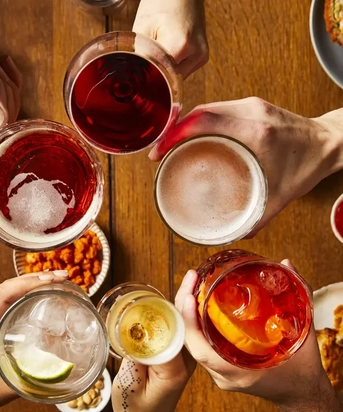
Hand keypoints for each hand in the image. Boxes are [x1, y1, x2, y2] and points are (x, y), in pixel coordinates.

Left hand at [0, 271, 67, 411]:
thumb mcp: (14, 382)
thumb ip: (39, 370)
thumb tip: (68, 355)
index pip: (2, 294)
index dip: (29, 283)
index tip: (53, 281)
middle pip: (5, 286)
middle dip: (36, 278)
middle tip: (62, 278)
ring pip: (4, 287)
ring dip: (30, 280)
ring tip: (56, 279)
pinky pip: (2, 293)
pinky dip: (22, 287)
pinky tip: (39, 287)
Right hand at [112, 279, 196, 411]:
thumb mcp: (128, 388)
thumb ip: (133, 358)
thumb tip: (135, 329)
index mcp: (175, 369)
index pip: (180, 334)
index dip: (183, 310)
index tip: (188, 290)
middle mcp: (185, 361)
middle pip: (187, 324)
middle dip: (189, 297)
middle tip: (193, 274)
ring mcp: (184, 358)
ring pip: (186, 324)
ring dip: (187, 300)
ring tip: (191, 279)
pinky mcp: (178, 355)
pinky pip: (180, 328)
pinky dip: (180, 310)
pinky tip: (181, 296)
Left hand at [133, 0, 207, 77]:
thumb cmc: (162, 2)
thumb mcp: (143, 27)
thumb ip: (139, 54)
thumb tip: (134, 75)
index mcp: (181, 45)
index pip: (160, 75)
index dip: (147, 79)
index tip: (137, 80)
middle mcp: (196, 54)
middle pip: (170, 80)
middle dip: (156, 76)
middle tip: (143, 68)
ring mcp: (201, 56)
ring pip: (176, 78)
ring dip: (165, 73)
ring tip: (156, 57)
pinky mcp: (202, 57)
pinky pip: (182, 71)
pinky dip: (172, 67)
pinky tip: (165, 56)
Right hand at [150, 97, 342, 233]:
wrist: (330, 141)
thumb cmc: (308, 165)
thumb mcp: (281, 197)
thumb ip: (255, 219)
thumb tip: (230, 234)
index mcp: (256, 131)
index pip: (204, 122)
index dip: (174, 134)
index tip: (159, 152)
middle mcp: (251, 112)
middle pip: (198, 112)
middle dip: (172, 130)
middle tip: (158, 151)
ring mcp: (251, 105)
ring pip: (206, 108)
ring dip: (184, 124)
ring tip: (169, 144)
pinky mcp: (251, 105)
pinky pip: (217, 108)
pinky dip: (198, 121)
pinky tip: (191, 136)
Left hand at [175, 262, 325, 404]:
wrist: (302, 395)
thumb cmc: (301, 372)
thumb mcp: (302, 335)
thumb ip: (296, 300)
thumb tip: (285, 265)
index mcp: (239, 372)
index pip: (202, 350)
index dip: (191, 323)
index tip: (189, 297)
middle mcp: (223, 374)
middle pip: (190, 342)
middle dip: (184, 308)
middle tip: (190, 279)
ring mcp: (219, 372)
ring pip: (191, 342)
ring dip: (187, 313)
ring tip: (190, 284)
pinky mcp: (218, 367)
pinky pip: (199, 343)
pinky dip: (194, 322)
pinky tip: (195, 299)